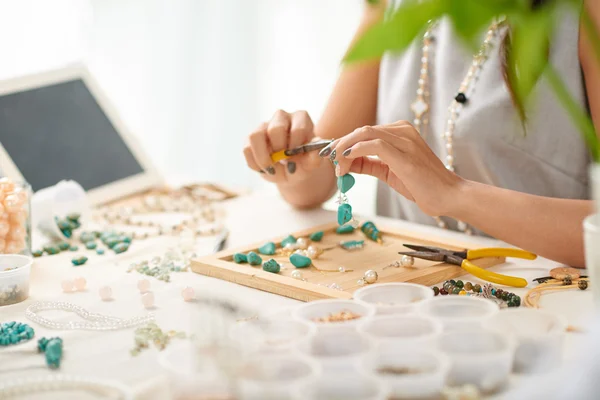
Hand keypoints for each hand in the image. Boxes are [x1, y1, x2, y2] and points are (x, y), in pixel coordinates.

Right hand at [244, 110, 322, 184]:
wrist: (292, 170)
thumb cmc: (303, 163)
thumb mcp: (311, 163)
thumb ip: (315, 158)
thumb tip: (316, 151)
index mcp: (301, 118)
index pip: (298, 128)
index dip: (296, 146)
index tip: (297, 160)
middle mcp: (281, 117)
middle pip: (275, 128)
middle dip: (279, 150)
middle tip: (284, 163)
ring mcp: (264, 126)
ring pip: (255, 135)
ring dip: (263, 157)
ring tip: (272, 169)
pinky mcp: (251, 138)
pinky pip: (246, 148)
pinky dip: (254, 164)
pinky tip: (265, 170)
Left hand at [328, 120, 464, 216]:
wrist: (449, 196)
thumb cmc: (423, 186)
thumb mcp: (390, 172)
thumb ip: (370, 164)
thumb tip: (347, 162)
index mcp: (401, 132)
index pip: (365, 132)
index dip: (344, 143)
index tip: (330, 156)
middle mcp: (402, 131)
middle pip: (361, 130)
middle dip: (340, 145)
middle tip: (329, 161)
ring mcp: (405, 140)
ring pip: (364, 134)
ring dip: (345, 149)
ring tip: (338, 166)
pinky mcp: (404, 154)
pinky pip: (373, 144)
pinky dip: (355, 151)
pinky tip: (347, 162)